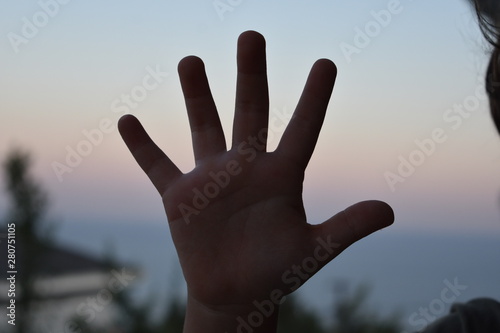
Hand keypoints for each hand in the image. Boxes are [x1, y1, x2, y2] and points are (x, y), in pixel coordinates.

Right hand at [118, 30, 393, 331]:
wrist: (237, 292)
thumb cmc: (277, 271)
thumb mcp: (314, 250)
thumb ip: (347, 228)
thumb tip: (389, 211)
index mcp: (282, 176)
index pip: (302, 129)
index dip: (315, 98)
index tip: (326, 64)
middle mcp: (247, 167)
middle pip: (251, 111)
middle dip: (252, 74)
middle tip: (251, 36)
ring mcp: (211, 178)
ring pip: (204, 126)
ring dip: (197, 95)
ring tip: (191, 60)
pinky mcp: (179, 196)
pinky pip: (157, 166)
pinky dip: (141, 146)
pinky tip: (126, 120)